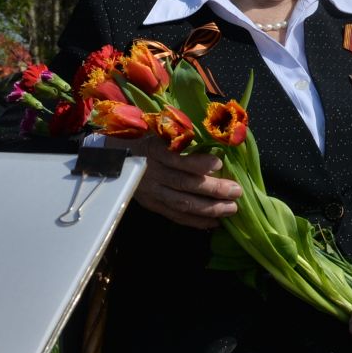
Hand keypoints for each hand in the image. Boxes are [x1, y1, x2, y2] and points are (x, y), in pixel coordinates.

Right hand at [125, 138, 241, 229]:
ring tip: (231, 209)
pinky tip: (214, 222)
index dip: (197, 163)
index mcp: (153, 150)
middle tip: (236, 191)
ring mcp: (151, 192)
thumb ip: (180, 135)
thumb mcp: (158, 130)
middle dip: (213, 189)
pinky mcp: (152, 205)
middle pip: (184, 184)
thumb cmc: (145, 139)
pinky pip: (175, 216)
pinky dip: (196, 221)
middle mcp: (151, 173)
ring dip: (209, 208)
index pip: (176, 159)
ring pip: (182, 203)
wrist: (115, 158)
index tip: (219, 163)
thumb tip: (215, 138)